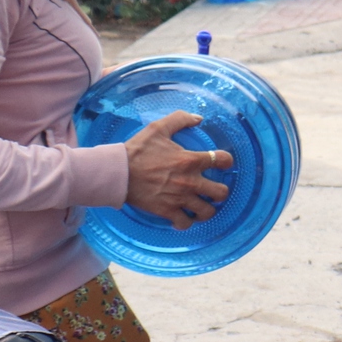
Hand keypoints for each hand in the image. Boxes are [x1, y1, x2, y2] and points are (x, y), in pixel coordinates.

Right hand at [123, 112, 230, 228]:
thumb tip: (198, 118)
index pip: (222, 160)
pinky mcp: (166, 211)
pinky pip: (185, 223)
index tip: (221, 164)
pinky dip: (186, 222)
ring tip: (201, 206)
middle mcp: (190, 182)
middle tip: (212, 190)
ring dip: (206, 210)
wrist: (116, 172)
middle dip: (220, 192)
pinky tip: (183, 217)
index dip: (226, 161)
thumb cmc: (136, 151)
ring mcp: (179, 198)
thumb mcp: (158, 128)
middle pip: (221, 193)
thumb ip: (179, 119)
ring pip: (207, 212)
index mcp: (190, 160)